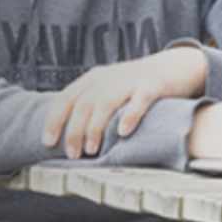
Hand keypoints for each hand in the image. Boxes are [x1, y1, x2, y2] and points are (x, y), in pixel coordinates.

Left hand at [44, 46, 207, 157]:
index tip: (48, 142)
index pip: (66, 98)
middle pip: (83, 104)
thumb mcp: (109, 90)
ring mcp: (130, 81)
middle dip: (74, 131)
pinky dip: (129, 116)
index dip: (54, 120)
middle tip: (72, 154)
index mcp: (93, 79)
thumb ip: (91, 106)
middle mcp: (108, 78)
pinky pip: (138, 101)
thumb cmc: (136, 87)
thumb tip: (70, 138)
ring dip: (95, 128)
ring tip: (91, 150)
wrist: (173, 67)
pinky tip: (122, 132)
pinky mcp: (151, 86)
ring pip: (105, 103)